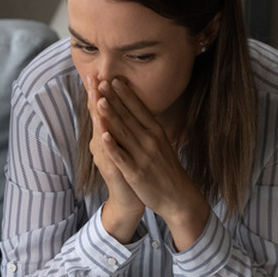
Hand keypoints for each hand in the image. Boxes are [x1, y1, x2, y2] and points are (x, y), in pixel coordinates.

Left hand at [95, 78, 209, 250]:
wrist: (179, 197)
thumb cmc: (167, 169)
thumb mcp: (162, 143)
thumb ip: (149, 128)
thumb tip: (139, 111)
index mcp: (156, 132)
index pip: (138, 109)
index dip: (125, 94)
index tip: (113, 79)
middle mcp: (150, 141)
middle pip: (128, 116)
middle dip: (113, 99)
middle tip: (100, 82)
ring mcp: (143, 156)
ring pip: (124, 133)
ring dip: (111, 116)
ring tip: (99, 100)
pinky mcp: (136, 173)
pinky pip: (122, 157)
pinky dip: (113, 146)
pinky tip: (102, 135)